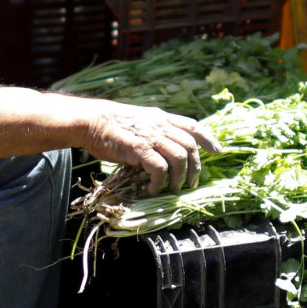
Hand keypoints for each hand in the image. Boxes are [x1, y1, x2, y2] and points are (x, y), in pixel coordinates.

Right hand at [80, 103, 220, 194]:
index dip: (207, 138)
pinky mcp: (140, 149)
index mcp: (161, 118)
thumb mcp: (139, 121)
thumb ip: (155, 131)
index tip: (216, 151)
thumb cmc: (111, 125)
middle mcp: (160, 125)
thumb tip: (165, 150)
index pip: (192, 125)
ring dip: (179, 178)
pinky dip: (159, 182)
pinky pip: (160, 169)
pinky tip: (152, 188)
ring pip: (180, 158)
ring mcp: (151, 136)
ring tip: (172, 189)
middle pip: (190, 146)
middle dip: (195, 168)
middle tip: (191, 183)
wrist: (90, 121)